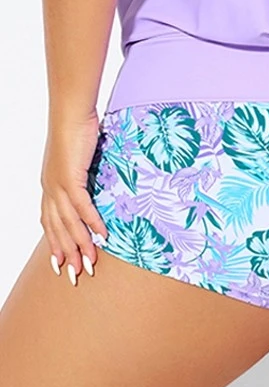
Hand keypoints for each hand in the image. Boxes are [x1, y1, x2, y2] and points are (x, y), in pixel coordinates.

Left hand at [40, 110, 108, 285]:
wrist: (70, 111)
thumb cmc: (75, 127)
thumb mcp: (77, 156)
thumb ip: (81, 171)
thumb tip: (92, 177)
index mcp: (49, 185)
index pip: (49, 222)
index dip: (54, 244)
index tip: (61, 263)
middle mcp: (49, 189)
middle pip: (57, 230)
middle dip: (66, 255)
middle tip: (76, 275)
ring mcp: (58, 185)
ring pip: (69, 224)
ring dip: (81, 246)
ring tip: (91, 263)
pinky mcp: (70, 178)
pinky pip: (82, 207)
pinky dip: (92, 223)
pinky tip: (102, 236)